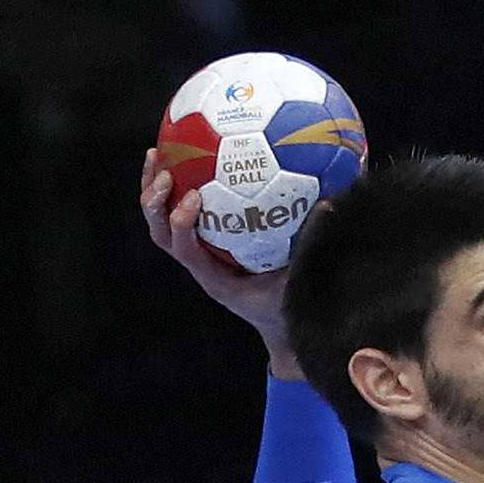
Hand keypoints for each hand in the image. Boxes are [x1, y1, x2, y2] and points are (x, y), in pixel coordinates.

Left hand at [140, 149, 299, 375]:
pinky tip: (186, 154)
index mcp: (216, 279)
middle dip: (155, 204)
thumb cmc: (290, 308)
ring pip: (164, 222)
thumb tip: (329, 204)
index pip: (187, 252)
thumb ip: (309, 248)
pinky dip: (178, 185)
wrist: (280, 328)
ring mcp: (199, 254)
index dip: (183, 224)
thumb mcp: (302, 283)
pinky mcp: (204, 244)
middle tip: (165, 172)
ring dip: (155, 189)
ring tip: (157, 154)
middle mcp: (201, 265)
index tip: (195, 197)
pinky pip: (182, 212)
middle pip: (162, 233)